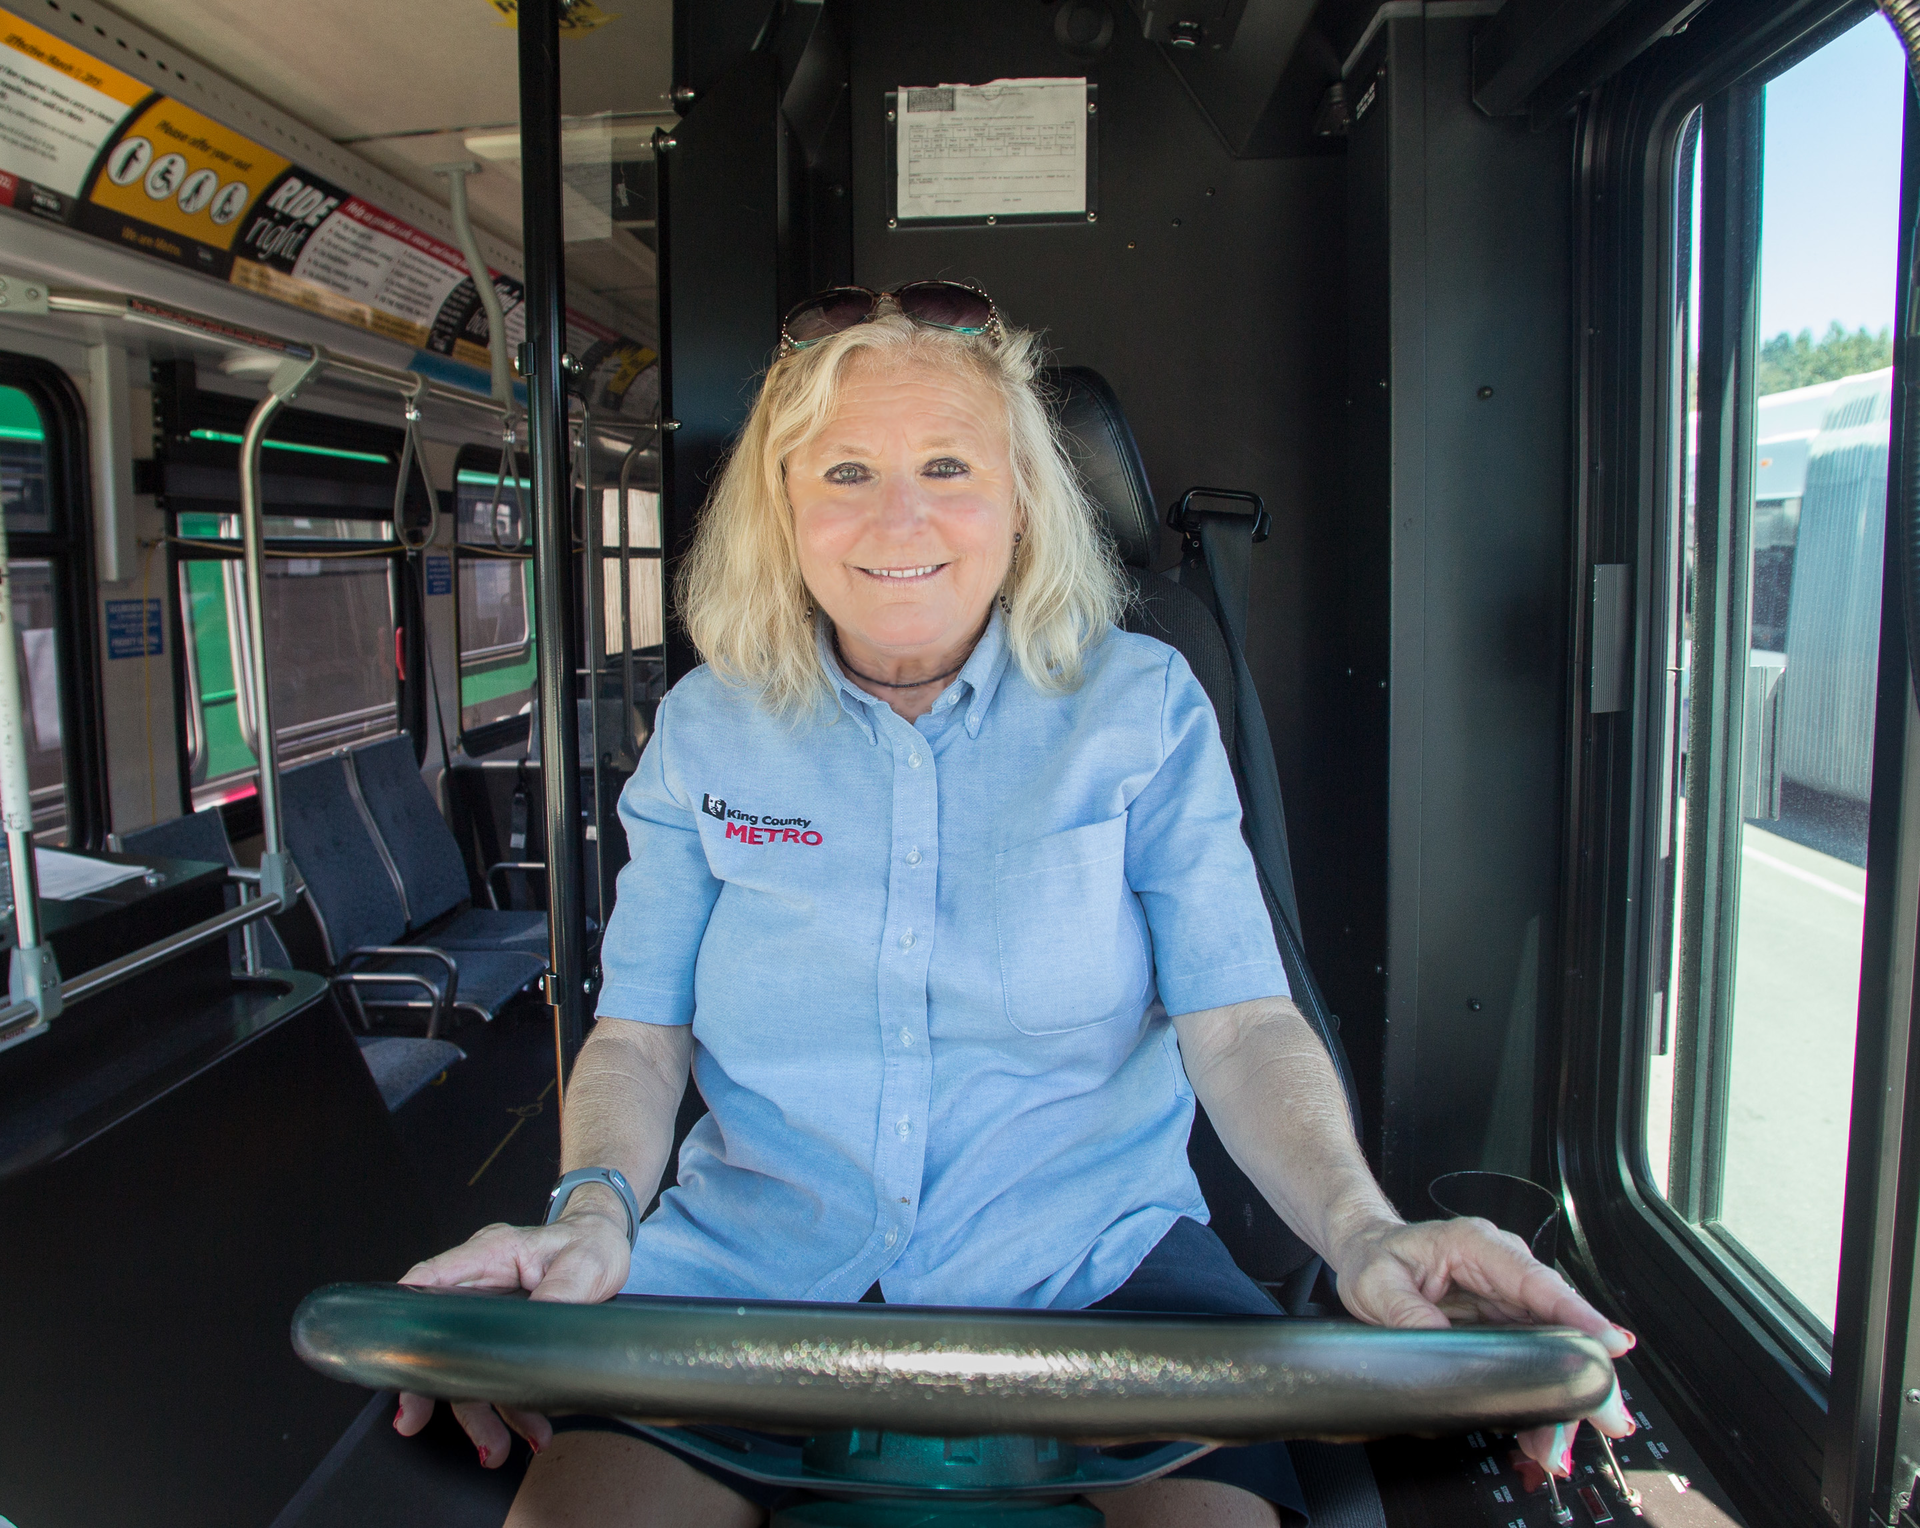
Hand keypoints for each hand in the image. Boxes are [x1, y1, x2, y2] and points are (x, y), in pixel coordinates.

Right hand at [390, 1209, 632, 1466]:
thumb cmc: (591, 1243)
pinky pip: (496, 1373)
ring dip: (481, 1411)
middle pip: (440, 1336)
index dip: (402, 1317)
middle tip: (422, 1422)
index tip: (394, 1359)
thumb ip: (560, 1293)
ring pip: (467, 1366)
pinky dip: (511, 1405)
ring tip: (497, 1448)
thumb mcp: (585, 1263)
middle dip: (435, 1386)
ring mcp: (488, 1313)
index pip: (428, 1280)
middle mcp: (481, 1285)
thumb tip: (538, 1329)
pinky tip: (529, 1429)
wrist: (610, 1245)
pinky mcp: (504, 1335)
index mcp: (490, 1254)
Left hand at [1329, 1215, 1636, 1476]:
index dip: (1578, 1315)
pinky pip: (1536, 1360)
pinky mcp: (1506, 1323)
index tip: (1610, 1344)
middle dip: (1584, 1373)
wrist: (1367, 1250)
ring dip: (1563, 1398)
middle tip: (1605, 1417)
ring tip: (1558, 1446)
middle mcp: (1503, 1269)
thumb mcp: (1377, 1284)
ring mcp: (1509, 1297)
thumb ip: (1408, 1314)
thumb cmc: (1375, 1256)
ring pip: (1555, 1348)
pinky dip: (1541, 1399)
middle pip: (1559, 1323)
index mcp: (1478, 1246)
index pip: (1537, 1282)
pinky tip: (1541, 1433)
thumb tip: (1441, 1349)